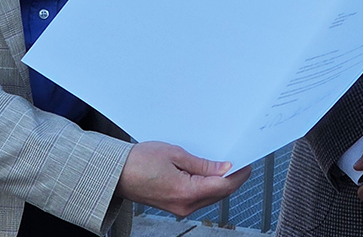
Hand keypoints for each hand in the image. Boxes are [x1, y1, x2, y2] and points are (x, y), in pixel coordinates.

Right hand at [115, 141, 250, 216]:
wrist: (116, 174)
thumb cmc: (138, 161)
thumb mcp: (175, 154)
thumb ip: (202, 164)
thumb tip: (224, 168)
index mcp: (186, 192)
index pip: (223, 186)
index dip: (238, 175)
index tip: (246, 163)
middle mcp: (185, 205)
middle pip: (219, 194)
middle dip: (232, 179)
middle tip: (239, 161)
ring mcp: (180, 208)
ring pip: (211, 197)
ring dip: (220, 183)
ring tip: (224, 164)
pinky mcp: (176, 206)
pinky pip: (199, 197)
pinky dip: (208, 186)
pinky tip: (208, 173)